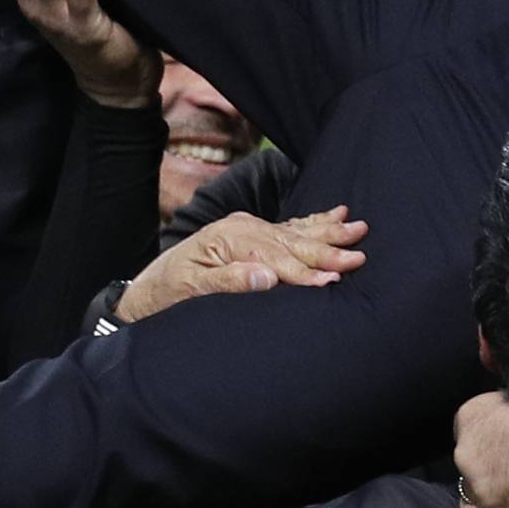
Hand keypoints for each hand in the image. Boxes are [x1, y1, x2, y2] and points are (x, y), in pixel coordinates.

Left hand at [117, 207, 369, 321]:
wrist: (148, 288)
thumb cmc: (168, 293)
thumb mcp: (190, 290)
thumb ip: (229, 282)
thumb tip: (266, 277)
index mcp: (229, 239)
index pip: (276, 260)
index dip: (306, 272)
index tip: (332, 280)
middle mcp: (242, 227)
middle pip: (292, 242)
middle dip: (328, 249)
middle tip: (359, 254)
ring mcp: (249, 228)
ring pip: (296, 232)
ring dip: (329, 231)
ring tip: (359, 226)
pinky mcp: (253, 233)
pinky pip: (290, 228)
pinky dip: (314, 222)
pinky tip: (335, 214)